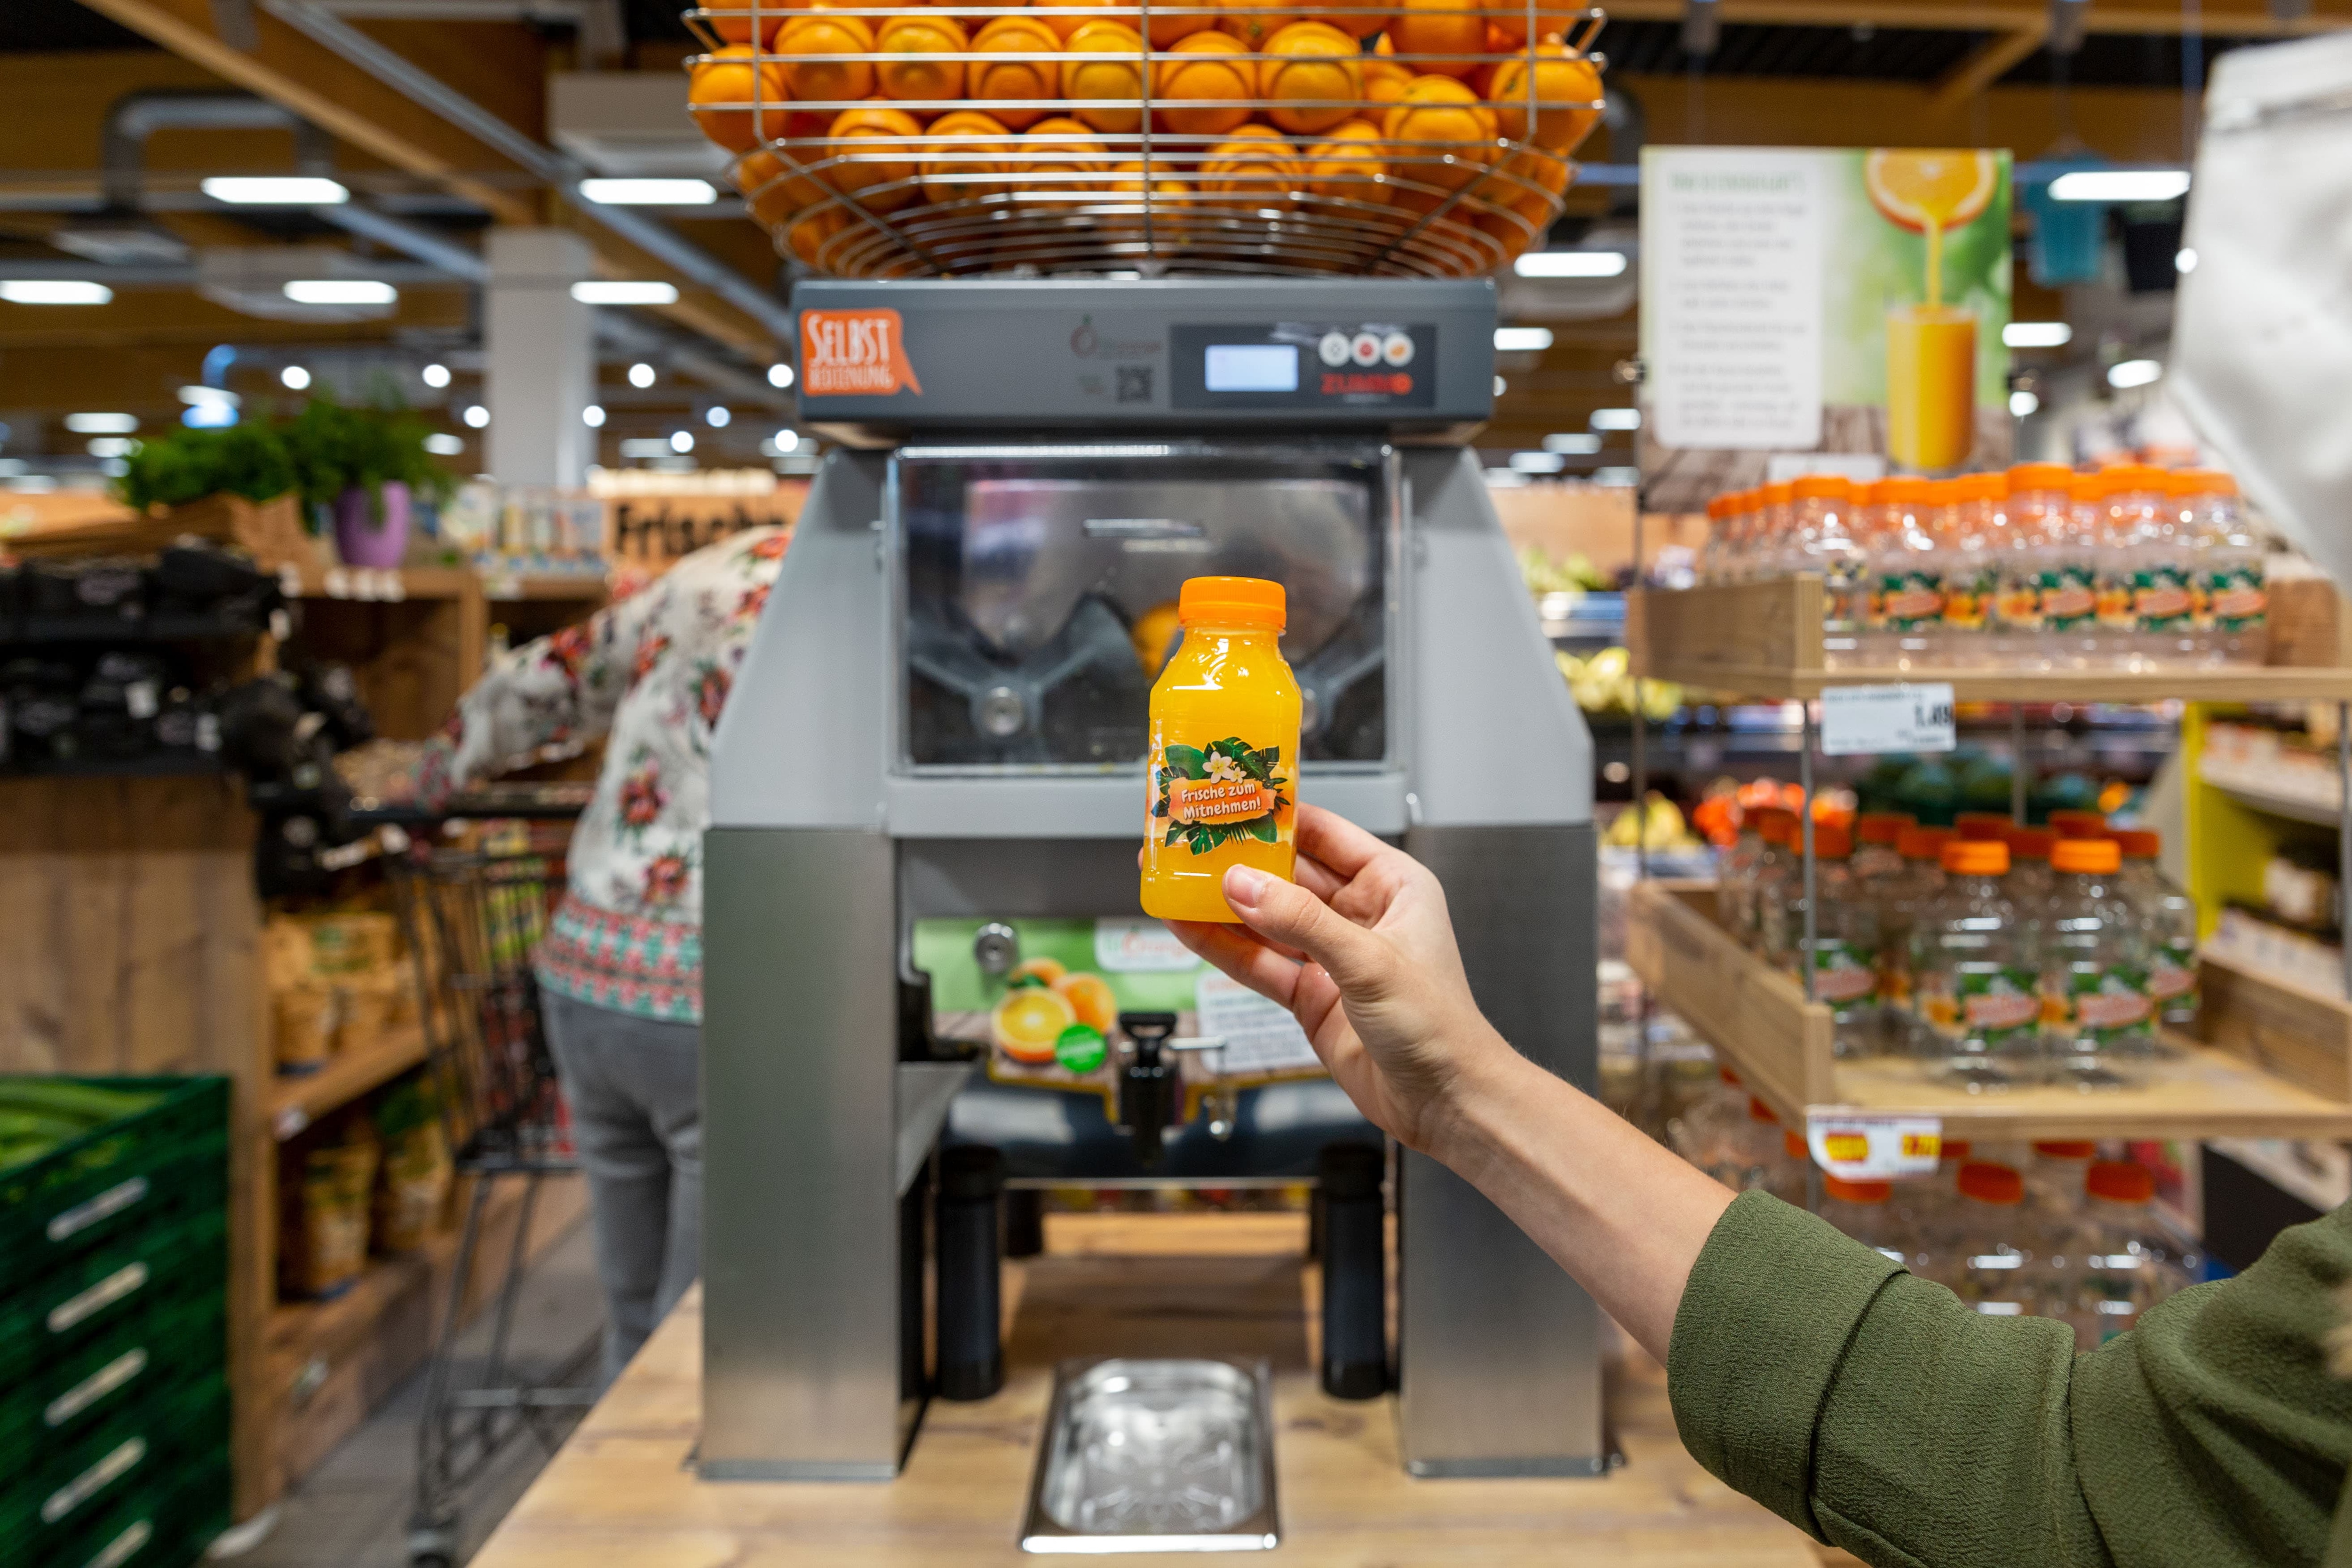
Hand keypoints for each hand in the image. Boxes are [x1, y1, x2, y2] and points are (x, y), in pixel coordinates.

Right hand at [1162, 804, 1515, 1154]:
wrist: (1444, 1102)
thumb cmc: (1439, 1026)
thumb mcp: (1370, 962)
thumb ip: (1302, 922)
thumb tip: (1244, 885)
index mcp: (1392, 885)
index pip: (1325, 834)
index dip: (1277, 816)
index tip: (1233, 801)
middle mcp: (1359, 915)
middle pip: (1286, 875)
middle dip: (1238, 859)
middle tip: (1188, 841)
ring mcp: (1330, 956)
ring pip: (1265, 919)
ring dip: (1221, 903)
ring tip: (1172, 880)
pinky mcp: (1309, 995)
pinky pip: (1258, 962)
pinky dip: (1222, 947)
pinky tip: (1187, 927)